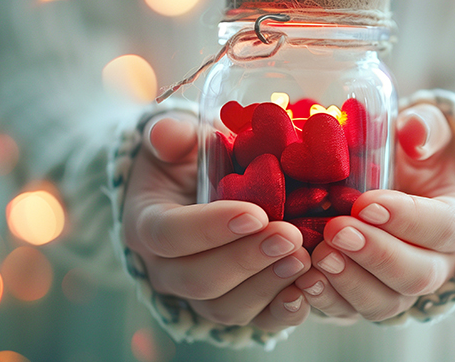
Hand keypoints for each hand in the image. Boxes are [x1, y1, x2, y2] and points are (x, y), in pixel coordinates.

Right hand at [122, 113, 310, 330]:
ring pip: (226, 307)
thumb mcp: (177, 142)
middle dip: (246, 260)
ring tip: (303, 258)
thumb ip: (171, 135)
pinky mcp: (234, 306)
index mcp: (147, 225)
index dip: (210, 228)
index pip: (169, 235)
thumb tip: (165, 133)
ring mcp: (199, 295)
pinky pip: (256, 321)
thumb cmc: (189, 164)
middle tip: (289, 236)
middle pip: (198, 279)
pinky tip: (308, 289)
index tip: (255, 214)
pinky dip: (283, 311)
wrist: (198, 193)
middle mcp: (166, 269)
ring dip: (267, 285)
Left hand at [294, 103, 454, 320]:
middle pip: (417, 274)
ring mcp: (404, 287)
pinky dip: (327, 301)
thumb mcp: (429, 131)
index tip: (366, 203)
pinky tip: (302, 280)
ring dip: (350, 283)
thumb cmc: (417, 156)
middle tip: (337, 230)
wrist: (402, 185)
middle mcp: (440, 262)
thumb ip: (427, 127)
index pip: (443, 227)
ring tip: (318, 256)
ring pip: (387, 302)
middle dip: (375, 254)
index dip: (406, 219)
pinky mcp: (370, 298)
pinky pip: (353, 312)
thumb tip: (414, 135)